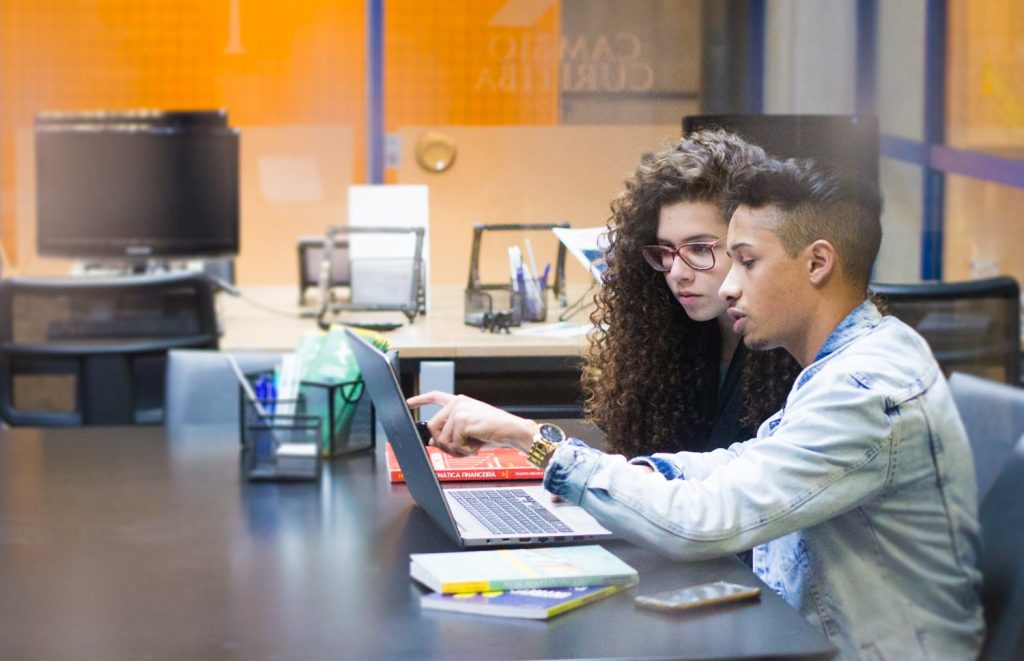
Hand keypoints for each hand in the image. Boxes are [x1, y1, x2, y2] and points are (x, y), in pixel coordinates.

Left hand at [406, 391, 536, 456]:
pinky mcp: (462, 419)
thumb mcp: (468, 433)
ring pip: (442, 439)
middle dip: (444, 444)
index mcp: (459, 403)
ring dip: (456, 449)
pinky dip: (464, 450)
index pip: (436, 397)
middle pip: (432, 427)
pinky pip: (453, 443)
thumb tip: (431, 441)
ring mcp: (459, 410)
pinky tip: (476, 445)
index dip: (421, 400)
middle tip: (462, 449)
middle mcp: (457, 403)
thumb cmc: (493, 432)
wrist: (512, 431)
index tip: (409, 402)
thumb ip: (450, 435)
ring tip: (472, 446)